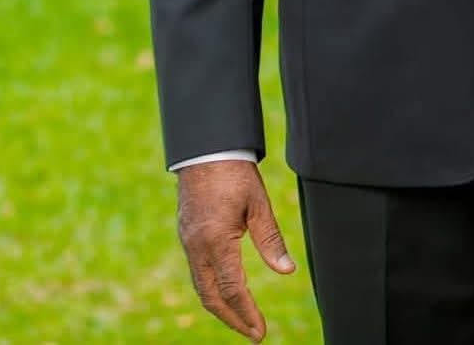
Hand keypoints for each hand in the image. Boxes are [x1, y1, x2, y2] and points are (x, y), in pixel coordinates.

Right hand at [177, 158, 295, 340]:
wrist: (206, 148)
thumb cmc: (235, 173)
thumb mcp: (259, 204)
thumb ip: (271, 240)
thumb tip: (287, 271)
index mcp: (216, 241)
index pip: (232, 290)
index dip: (247, 314)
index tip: (260, 332)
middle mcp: (196, 247)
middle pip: (211, 297)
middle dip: (232, 319)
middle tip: (253, 333)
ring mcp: (188, 242)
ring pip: (201, 286)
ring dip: (221, 307)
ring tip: (241, 319)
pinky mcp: (186, 234)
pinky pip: (197, 271)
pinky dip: (211, 288)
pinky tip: (226, 291)